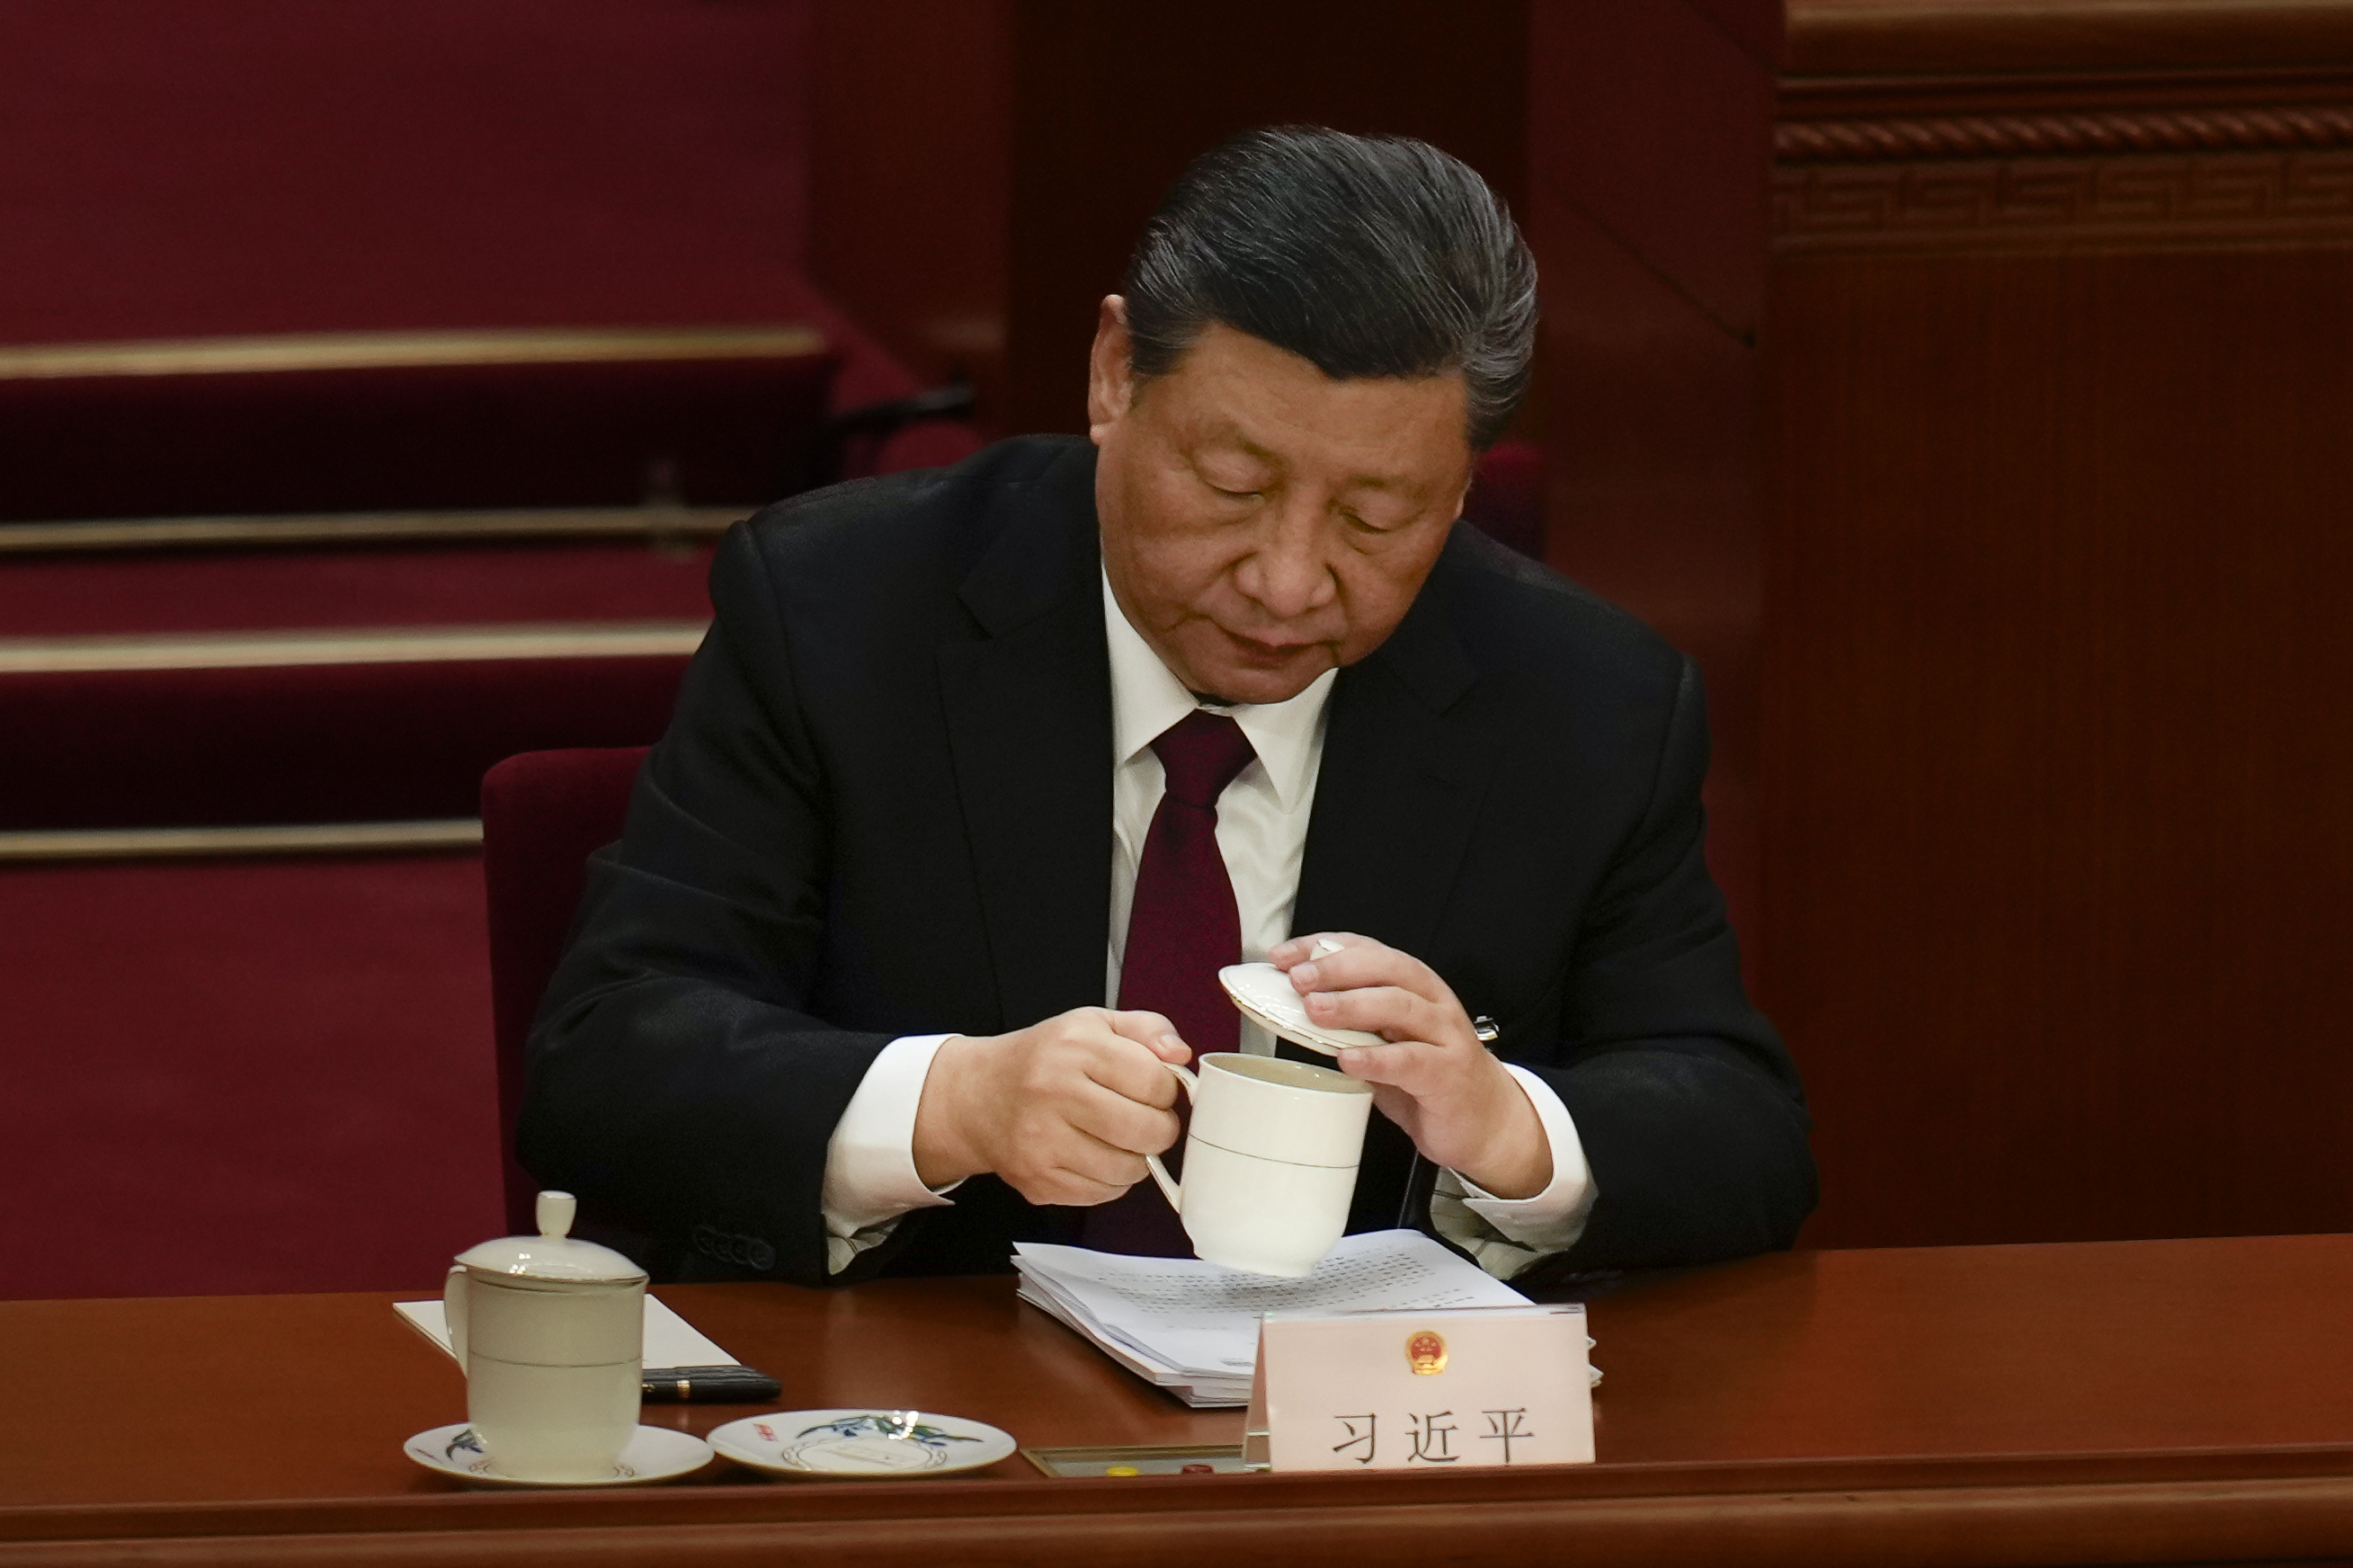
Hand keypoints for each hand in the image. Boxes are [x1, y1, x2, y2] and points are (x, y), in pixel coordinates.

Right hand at [911, 1008, 1190, 1203]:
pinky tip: (1093, 1155)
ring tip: (1118, 1137)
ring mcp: (1042, 1141)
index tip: (1156, 1090)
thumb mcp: (1094, 1024)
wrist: (978, 1096)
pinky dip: (1109, 1179)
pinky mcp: (1037, 1179)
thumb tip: (1180, 1055)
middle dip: (1159, 1129)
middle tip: (1146, 1120)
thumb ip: (1147, 1029)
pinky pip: (1102, 1193)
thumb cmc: (1043, 1060)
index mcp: (1075, 1047)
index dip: (1167, 1090)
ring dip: (1136, 1158)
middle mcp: (1054, 1092)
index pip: (1155, 1081)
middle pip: (1146, 1131)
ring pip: (1128, 1169)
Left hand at [1269, 933, 1550, 1199]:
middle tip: (1299, 979)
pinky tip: (1349, 1059)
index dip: (1323, 947)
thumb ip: (1352, 1024)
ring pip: (1401, 1006)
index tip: (1284, 956)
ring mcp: (1445, 1037)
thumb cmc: (1430, 1076)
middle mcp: (1432, 1003)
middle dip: (1339, 969)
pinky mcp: (1449, 1074)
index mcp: (1414, 987)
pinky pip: (1411, 1061)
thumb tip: (1294, 1009)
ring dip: (1353, 1005)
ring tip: (1315, 1010)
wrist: (1486, 1122)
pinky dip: (1377, 1058)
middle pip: (1387, 969)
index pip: (1367, 951)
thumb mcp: (1387, 1041)